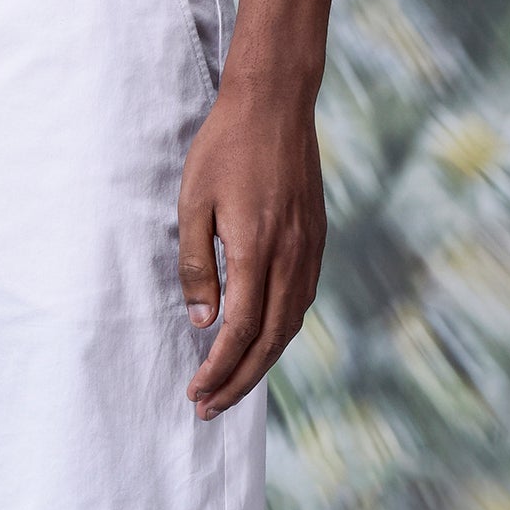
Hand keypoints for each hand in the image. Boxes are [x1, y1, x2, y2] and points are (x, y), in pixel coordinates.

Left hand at [177, 75, 325, 419]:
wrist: (276, 101)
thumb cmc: (225, 147)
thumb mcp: (193, 204)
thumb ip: (197, 267)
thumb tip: (204, 322)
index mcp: (258, 250)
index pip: (240, 330)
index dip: (218, 369)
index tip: (196, 392)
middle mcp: (291, 257)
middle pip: (269, 341)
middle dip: (239, 381)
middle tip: (210, 408)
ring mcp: (309, 250)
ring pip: (290, 326)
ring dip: (261, 363)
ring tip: (232, 385)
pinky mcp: (316, 241)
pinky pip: (301, 302)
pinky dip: (280, 333)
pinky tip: (260, 343)